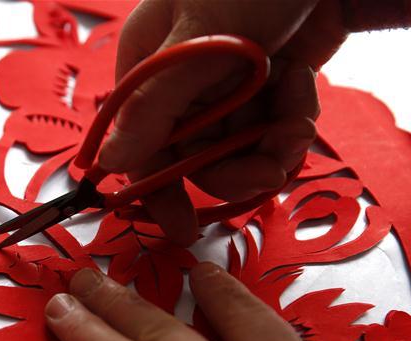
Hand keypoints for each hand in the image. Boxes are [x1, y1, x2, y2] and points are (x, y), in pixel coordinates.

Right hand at [99, 0, 347, 244]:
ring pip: (238, 149)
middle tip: (270, 173)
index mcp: (148, 69)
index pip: (140, 146)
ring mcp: (226, 87)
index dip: (157, 189)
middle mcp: (182, 85)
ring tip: (297, 122)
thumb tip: (108, 164)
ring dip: (272, 144)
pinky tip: (302, 85)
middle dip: (236, 167)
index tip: (182, 228)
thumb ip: (153, 106)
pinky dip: (293, 116)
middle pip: (195, 158)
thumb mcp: (197, 42)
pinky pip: (272, 128)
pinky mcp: (266, 88)